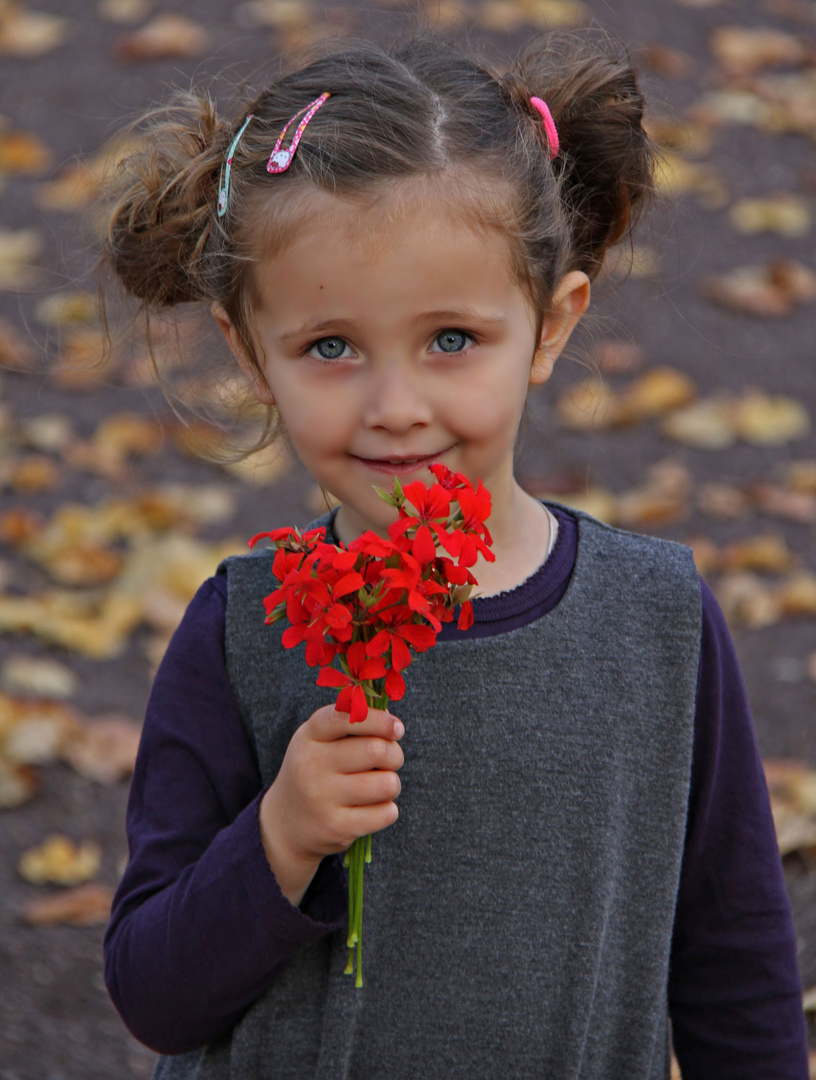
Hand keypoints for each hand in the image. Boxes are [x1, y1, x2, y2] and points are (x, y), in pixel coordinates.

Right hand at [259, 705, 403, 905]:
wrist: (284, 825)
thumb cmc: (314, 772)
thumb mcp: (318, 741)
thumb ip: (350, 724)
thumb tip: (392, 722)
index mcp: (309, 736)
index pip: (346, 718)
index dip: (378, 720)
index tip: (396, 728)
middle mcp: (311, 765)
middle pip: (376, 750)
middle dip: (394, 754)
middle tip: (390, 760)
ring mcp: (322, 799)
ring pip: (387, 784)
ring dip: (392, 784)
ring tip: (378, 786)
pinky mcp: (336, 827)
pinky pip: (386, 813)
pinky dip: (387, 810)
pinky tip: (371, 809)